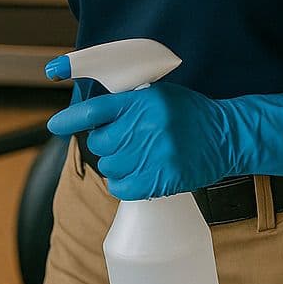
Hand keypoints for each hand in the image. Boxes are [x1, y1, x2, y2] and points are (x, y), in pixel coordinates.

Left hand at [45, 71, 282, 200]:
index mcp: (144, 100)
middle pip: (101, 143)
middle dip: (107, 145)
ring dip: (117, 166)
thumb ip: (129, 103)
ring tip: (138, 158)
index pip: (97, 110)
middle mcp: (148, 125)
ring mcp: (156, 153)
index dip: (71, 119)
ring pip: (110, 166)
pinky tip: (139, 175)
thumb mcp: (160, 96)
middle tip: (126, 142)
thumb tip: (92, 117)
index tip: (55, 126)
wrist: (228, 135)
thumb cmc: (192, 114)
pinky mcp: (163, 177)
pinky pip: (123, 187)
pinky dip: (124, 184)